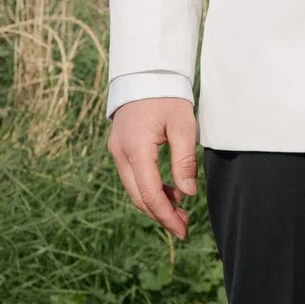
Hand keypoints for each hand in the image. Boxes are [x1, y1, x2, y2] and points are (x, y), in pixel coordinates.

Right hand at [109, 96, 198, 240]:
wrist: (146, 73)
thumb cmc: (167, 96)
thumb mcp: (183, 125)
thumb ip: (184, 160)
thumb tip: (188, 193)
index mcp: (135, 148)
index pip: (149, 193)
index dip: (166, 215)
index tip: (183, 230)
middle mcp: (120, 153)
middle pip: (138, 196)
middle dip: (161, 214)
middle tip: (184, 226)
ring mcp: (117, 151)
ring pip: (134, 189)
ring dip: (155, 203)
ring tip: (181, 210)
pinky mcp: (120, 148)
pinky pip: (133, 177)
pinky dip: (150, 188)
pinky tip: (170, 192)